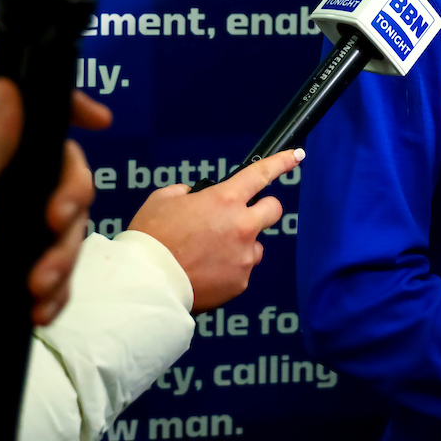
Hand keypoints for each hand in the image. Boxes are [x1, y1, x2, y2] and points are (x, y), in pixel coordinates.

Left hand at [0, 81, 108, 383]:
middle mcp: (4, 191)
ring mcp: (18, 231)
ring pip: (71, 228)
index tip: (100, 120)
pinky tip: (38, 307)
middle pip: (67, 179)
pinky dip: (57, 290)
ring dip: (61, 259)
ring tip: (37, 286)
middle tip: (54, 225)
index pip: (36, 124)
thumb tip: (9, 87)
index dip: (71, 114)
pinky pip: (64, 271)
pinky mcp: (27, 268)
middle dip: (70, 205)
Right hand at [127, 150, 302, 313]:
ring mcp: (243, 256)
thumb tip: (193, 197)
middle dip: (262, 209)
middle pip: (274, 209)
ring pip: (254, 245)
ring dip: (240, 245)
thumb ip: (185, 193)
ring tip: (207, 254)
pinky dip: (227, 270)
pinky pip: (241, 270)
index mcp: (224, 200)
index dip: (281, 162)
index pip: (261, 173)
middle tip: (240, 217)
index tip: (296, 156)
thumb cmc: (151, 240)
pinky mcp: (240, 282)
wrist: (145, 284)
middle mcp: (241, 226)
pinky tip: (204, 272)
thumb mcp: (162, 201)